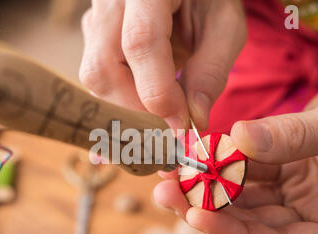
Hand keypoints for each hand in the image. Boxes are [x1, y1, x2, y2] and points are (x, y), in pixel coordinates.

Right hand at [79, 0, 245, 129]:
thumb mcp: (224, 26)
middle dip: (135, 111)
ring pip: (95, 79)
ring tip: (158, 127)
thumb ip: (211, 70)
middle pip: (103, 68)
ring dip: (126, 111)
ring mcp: (95, 19)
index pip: (140, 42)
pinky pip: (98, 81)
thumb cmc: (206, 0)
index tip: (180, 126)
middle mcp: (111, 0)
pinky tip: (142, 118)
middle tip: (166, 135)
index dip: (158, 92)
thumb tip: (194, 120)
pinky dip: (120, 105)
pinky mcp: (93, 38)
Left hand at [154, 70, 317, 233]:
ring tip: (173, 172)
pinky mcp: (285, 167)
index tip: (199, 217)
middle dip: (208, 209)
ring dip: (208, 186)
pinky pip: (247, 169)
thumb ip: (300, 135)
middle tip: (169, 192)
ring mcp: (297, 191)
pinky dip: (223, 162)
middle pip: (252, 224)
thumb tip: (240, 138)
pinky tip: (199, 152)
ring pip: (244, 197)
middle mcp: (313, 214)